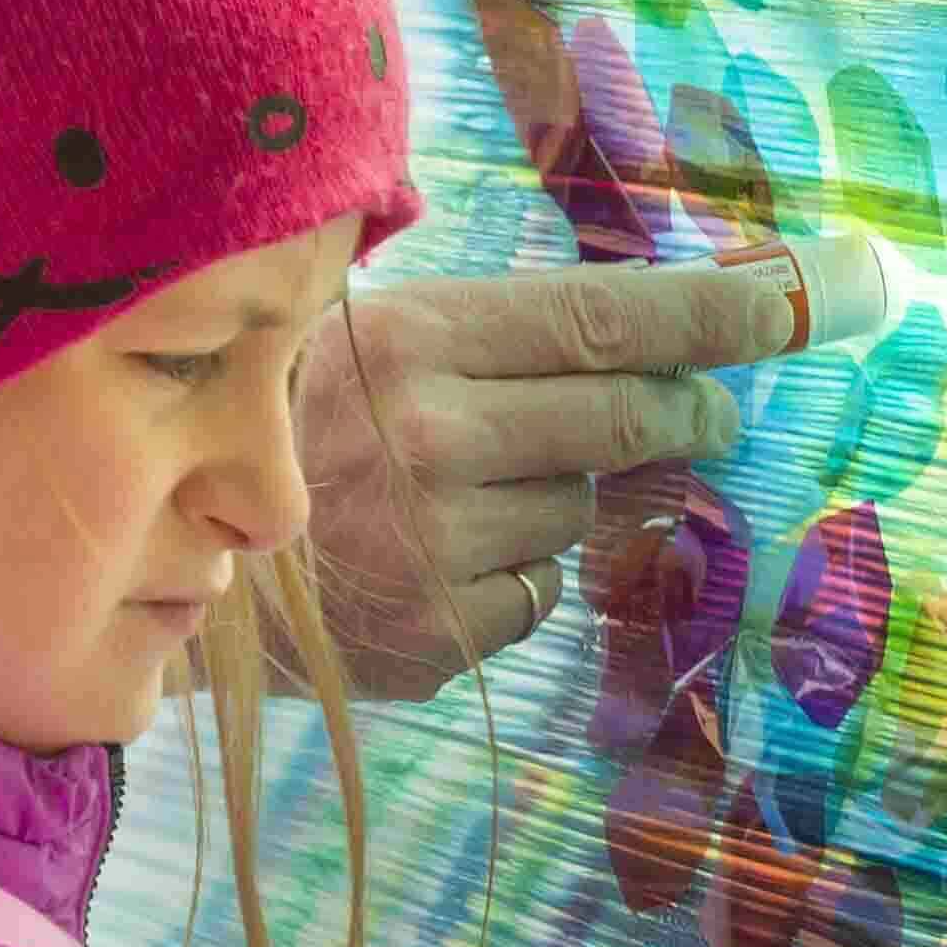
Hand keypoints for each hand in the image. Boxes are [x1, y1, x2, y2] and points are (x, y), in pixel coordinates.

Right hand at [291, 262, 792, 702]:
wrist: (167, 553)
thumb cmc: (289, 422)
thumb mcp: (370, 336)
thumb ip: (498, 335)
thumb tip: (652, 333)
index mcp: (417, 342)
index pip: (604, 320)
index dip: (710, 317)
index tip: (780, 311)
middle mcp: (433, 440)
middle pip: (624, 421)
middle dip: (689, 414)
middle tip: (711, 413)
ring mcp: (437, 547)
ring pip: (580, 513)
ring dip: (568, 498)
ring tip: (475, 488)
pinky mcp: (440, 635)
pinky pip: (537, 592)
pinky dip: (517, 571)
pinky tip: (445, 555)